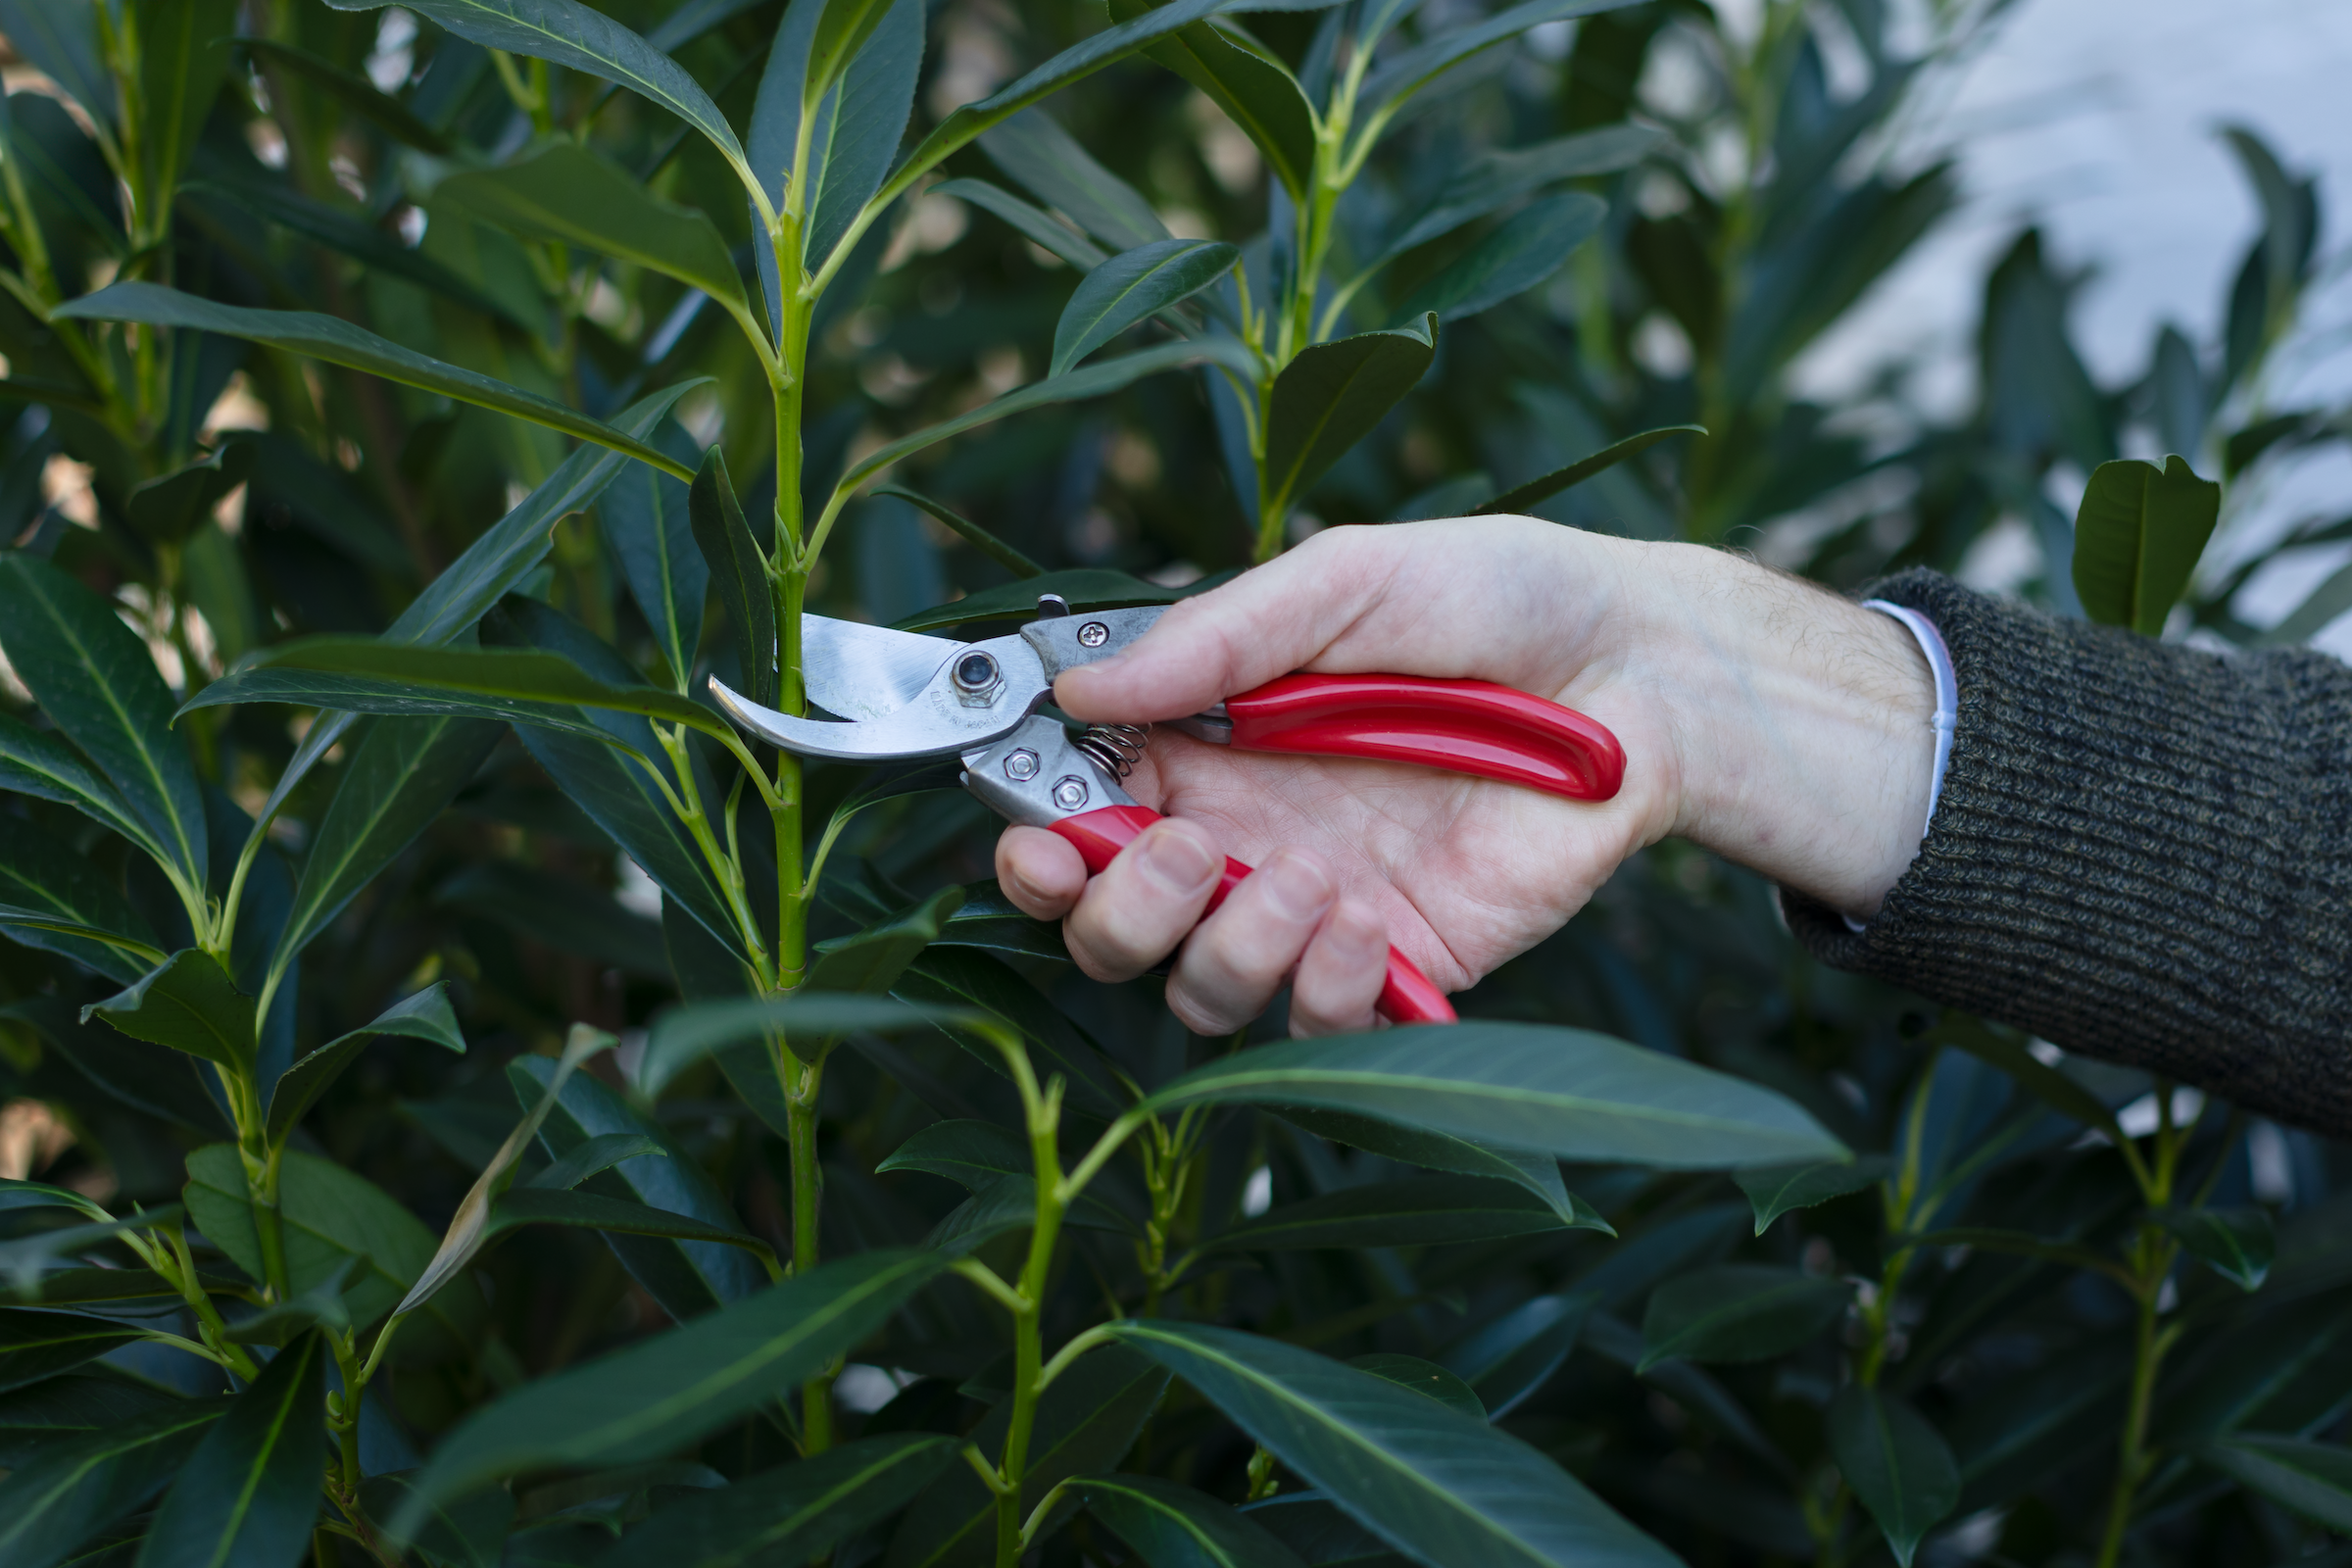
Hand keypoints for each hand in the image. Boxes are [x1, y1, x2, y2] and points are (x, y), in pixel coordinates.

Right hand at [994, 517, 1935, 1035]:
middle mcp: (1242, 838)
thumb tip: (1079, 693)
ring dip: (1226, 946)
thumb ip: (1213, 639)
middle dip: (1117, 911)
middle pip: (1112, 930)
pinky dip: (1322, 988)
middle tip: (1189, 851)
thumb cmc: (1489, 601)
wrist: (1638, 670)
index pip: (1075, 819)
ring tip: (1306, 875)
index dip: (1036, 846)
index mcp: (1201, 746)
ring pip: (1200, 992)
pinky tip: (1369, 918)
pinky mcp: (1401, 967)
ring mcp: (1316, 909)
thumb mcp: (1342, 583)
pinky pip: (1319, 1021)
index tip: (1041, 838)